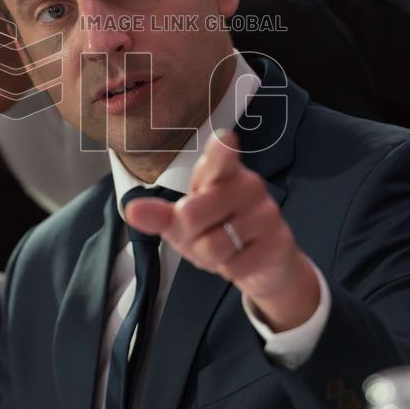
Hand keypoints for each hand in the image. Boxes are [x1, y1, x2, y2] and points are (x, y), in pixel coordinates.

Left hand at [125, 129, 319, 331]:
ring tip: (225, 249)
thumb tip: (132, 210)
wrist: (265, 262)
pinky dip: (230, 270)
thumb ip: (160, 215)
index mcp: (221, 172)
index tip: (224, 138)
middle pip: (192, 215)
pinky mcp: (278, 241)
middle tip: (203, 236)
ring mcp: (265, 212)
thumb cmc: (219, 231)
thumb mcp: (184, 224)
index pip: (220, 157)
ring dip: (209, 257)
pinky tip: (242, 259)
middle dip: (189, 237)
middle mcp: (247, 185)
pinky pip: (235, 265)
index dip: (221, 149)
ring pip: (213, 245)